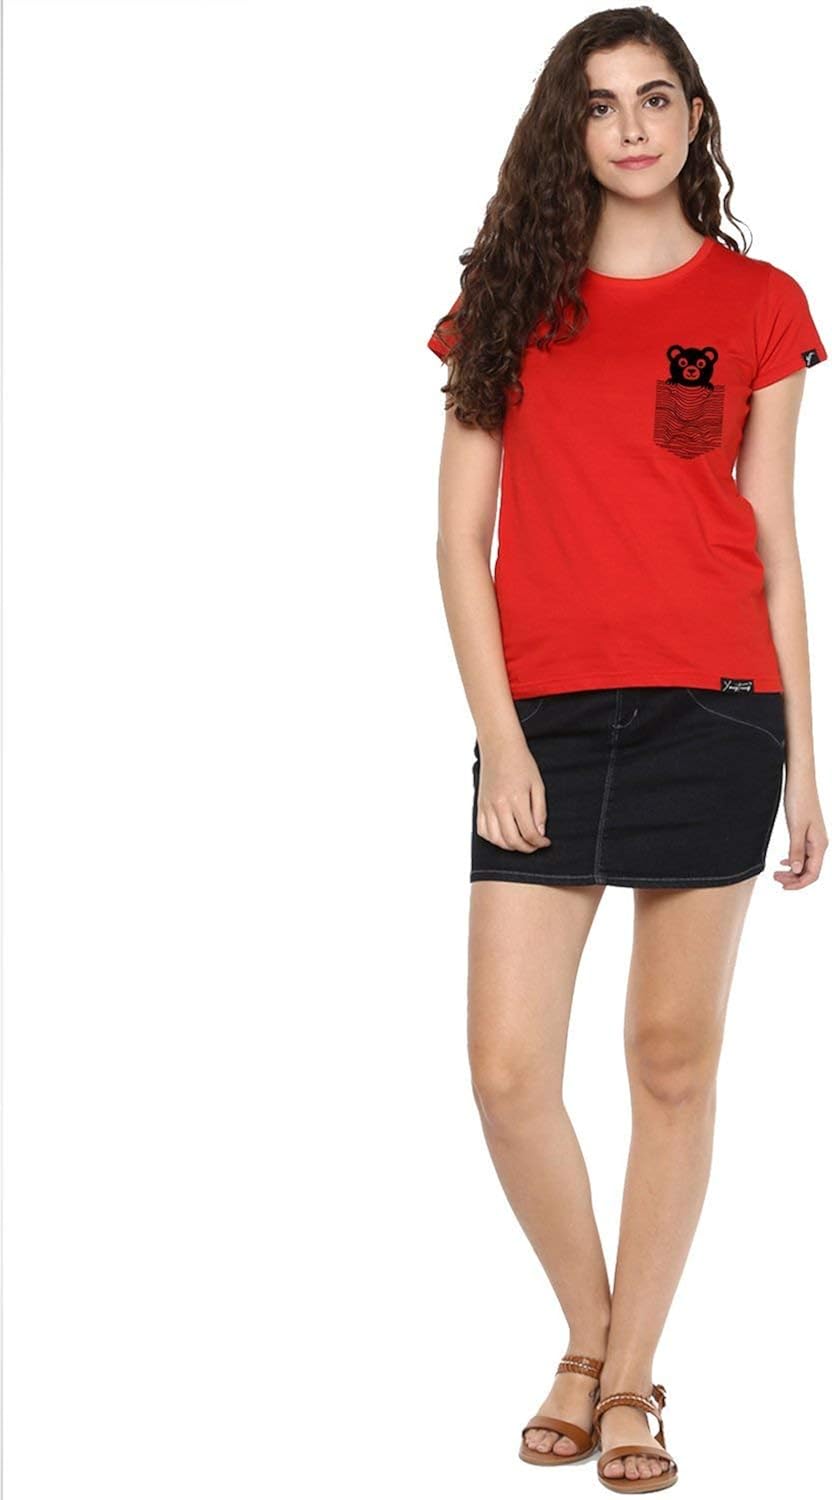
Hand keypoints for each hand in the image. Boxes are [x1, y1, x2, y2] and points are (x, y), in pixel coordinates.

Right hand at [476, 737, 550, 851]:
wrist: (500, 748)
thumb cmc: (521, 763)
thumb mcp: (538, 785)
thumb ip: (540, 811)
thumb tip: (540, 832)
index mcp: (517, 799)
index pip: (528, 832)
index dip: (539, 842)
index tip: (545, 842)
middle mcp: (499, 805)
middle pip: (512, 840)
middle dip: (526, 848)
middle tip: (535, 845)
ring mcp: (487, 806)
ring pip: (496, 839)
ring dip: (510, 846)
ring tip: (521, 842)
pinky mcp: (480, 805)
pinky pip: (483, 831)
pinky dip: (493, 839)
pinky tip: (504, 836)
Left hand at [775, 768, 827, 887]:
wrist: (800, 780)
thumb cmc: (799, 800)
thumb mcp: (796, 827)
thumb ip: (796, 849)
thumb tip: (796, 870)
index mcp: (820, 844)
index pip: (813, 873)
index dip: (799, 884)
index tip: (783, 886)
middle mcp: (819, 843)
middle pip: (809, 870)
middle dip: (793, 878)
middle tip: (775, 878)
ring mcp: (814, 838)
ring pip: (805, 862)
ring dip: (792, 871)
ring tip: (776, 873)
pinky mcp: (807, 832)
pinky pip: (802, 853)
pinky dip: (793, 860)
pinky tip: (783, 862)